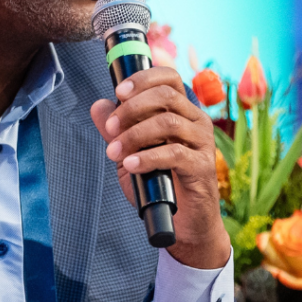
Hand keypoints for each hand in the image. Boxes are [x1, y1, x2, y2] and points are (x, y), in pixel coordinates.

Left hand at [90, 67, 229, 268]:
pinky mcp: (202, 167)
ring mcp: (202, 143)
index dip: (143, 79)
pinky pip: (175, 153)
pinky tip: (130, 165)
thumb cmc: (160, 185)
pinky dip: (147, 157)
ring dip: (134, 135)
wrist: (183, 223)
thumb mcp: (130, 153)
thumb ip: (116, 130)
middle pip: (166, 95)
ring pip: (168, 122)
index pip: (169, 78)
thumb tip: (98, 105)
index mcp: (182, 111)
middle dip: (131, 108)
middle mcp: (196, 121)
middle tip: (110, 128)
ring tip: (114, 153)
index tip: (118, 91)